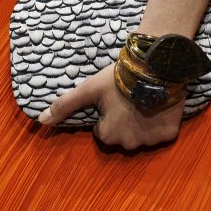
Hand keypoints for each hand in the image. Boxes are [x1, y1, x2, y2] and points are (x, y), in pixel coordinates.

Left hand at [37, 63, 185, 150]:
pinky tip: (159, 106)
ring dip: (142, 123)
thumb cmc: (119, 78)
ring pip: (142, 136)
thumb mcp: (89, 89)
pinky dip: (161, 123)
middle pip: (123, 135)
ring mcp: (151, 141)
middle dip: (124, 121)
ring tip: (145, 99)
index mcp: (108, 134)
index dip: (107, 114)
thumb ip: (65, 105)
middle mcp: (129, 144)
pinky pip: (162, 134)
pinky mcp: (170, 135)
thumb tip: (41, 121)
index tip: (114, 99)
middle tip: (129, 98)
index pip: (102, 131)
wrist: (155, 66)